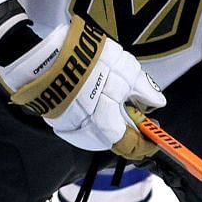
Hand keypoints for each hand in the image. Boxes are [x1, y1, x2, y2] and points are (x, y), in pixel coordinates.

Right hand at [0, 16, 164, 158]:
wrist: (45, 54)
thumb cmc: (88, 64)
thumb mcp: (127, 72)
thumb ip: (143, 91)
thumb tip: (155, 103)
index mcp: (107, 129)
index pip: (133, 147)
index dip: (147, 142)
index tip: (155, 134)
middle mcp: (87, 135)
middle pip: (114, 139)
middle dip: (128, 127)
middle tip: (137, 107)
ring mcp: (69, 127)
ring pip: (97, 130)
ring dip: (110, 118)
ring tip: (114, 93)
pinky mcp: (57, 116)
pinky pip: (81, 120)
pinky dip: (93, 111)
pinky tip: (95, 92)